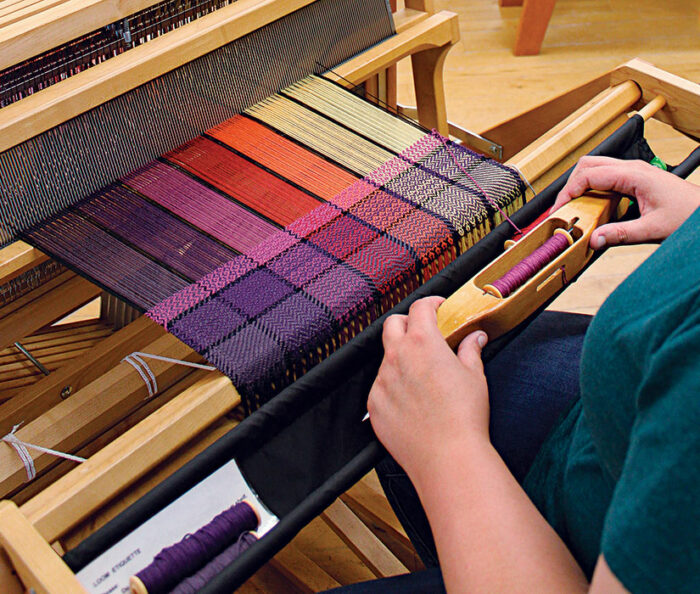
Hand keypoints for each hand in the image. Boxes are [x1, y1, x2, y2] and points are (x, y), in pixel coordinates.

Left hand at [367, 296, 489, 483]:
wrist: (448, 457)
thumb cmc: (464, 417)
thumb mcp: (474, 377)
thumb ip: (471, 351)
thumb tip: (475, 338)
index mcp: (423, 343)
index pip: (419, 307)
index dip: (430, 303)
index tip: (438, 308)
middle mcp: (397, 357)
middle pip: (393, 324)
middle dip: (407, 323)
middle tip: (424, 333)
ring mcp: (382, 381)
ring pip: (386, 358)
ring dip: (401, 358)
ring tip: (422, 376)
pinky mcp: (374, 405)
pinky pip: (380, 387)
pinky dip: (393, 386)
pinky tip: (412, 401)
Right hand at [551, 156, 699, 247]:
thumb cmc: (689, 214)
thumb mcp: (653, 229)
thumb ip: (621, 235)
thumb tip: (594, 239)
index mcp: (634, 175)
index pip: (589, 175)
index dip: (569, 191)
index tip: (560, 209)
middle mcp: (632, 169)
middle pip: (588, 165)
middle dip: (570, 185)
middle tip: (563, 208)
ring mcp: (633, 173)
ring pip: (595, 169)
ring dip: (581, 187)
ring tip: (575, 209)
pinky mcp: (635, 180)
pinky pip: (606, 179)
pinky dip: (593, 191)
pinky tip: (594, 209)